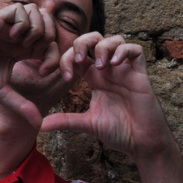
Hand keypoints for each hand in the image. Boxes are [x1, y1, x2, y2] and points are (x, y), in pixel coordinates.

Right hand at [0, 3, 59, 125]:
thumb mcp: (2, 93)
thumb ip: (21, 105)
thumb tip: (38, 124)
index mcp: (21, 50)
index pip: (50, 44)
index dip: (54, 56)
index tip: (44, 72)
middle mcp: (17, 35)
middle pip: (48, 23)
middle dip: (51, 39)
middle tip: (39, 57)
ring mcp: (7, 26)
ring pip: (36, 11)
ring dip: (37, 29)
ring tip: (25, 45)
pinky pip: (19, 9)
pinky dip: (23, 22)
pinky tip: (13, 37)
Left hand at [40, 33, 174, 161]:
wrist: (143, 144)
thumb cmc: (119, 131)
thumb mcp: (88, 123)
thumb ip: (66, 120)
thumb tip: (40, 125)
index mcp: (94, 77)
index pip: (77, 54)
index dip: (67, 59)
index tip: (65, 79)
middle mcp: (108, 69)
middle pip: (93, 38)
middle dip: (82, 43)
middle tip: (79, 62)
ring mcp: (124, 70)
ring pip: (114, 39)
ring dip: (103, 46)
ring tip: (100, 66)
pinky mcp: (140, 74)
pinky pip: (135, 49)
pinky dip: (123, 51)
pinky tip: (114, 64)